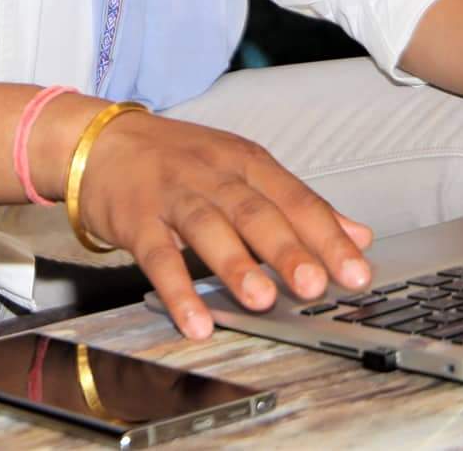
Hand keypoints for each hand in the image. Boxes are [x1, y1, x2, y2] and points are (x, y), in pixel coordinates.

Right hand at [68, 113, 373, 339]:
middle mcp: (213, 174)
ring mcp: (173, 194)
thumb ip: (298, 204)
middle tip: (315, 284)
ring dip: (236, 264)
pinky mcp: (137, 218)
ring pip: (208, 227)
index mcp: (247, 162)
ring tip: (262, 300)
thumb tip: (358, 236)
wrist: (104, 141)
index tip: (356, 271)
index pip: (295, 199)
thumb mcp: (243, 170)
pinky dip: (177, 289)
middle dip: (287, 249)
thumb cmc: (180, 160)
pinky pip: (157, 255)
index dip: (328, 236)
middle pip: (255, 211)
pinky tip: (196, 320)